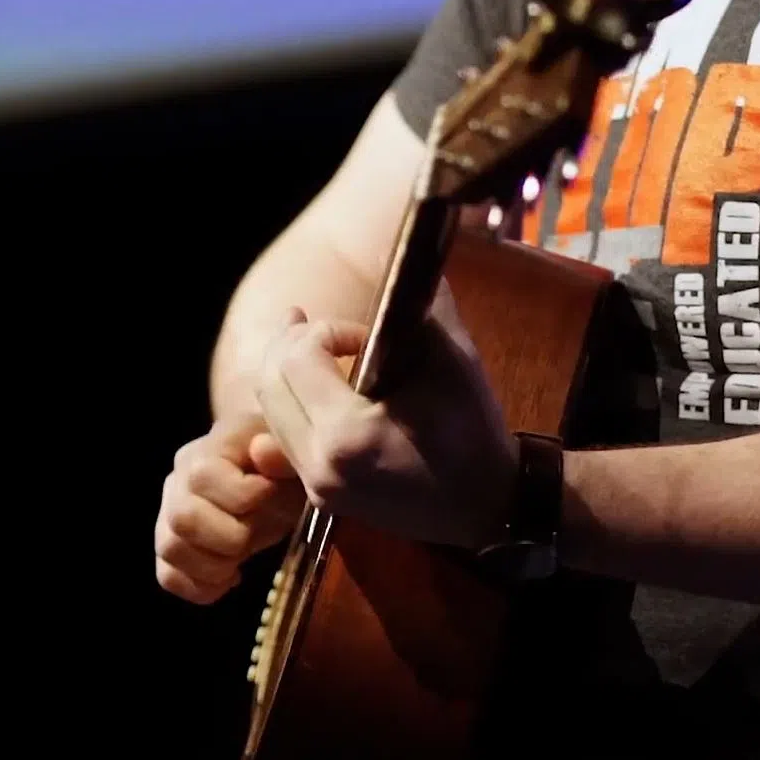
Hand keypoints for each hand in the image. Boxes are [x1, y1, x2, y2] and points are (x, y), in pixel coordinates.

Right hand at [154, 416, 305, 603]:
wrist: (274, 480)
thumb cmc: (284, 466)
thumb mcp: (295, 457)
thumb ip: (284, 454)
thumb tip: (261, 450)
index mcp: (208, 449)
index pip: (202, 476)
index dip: (241, 495)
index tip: (270, 495)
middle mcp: (179, 479)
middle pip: (181, 518)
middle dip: (229, 538)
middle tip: (254, 533)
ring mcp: (169, 514)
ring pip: (170, 550)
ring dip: (213, 566)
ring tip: (240, 557)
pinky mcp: (173, 546)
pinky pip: (168, 576)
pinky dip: (201, 587)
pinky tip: (230, 576)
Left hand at [253, 288, 516, 549]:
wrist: (489, 506)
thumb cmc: (473, 432)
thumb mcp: (453, 361)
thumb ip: (421, 305)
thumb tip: (406, 253)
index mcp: (347, 434)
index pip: (299, 358)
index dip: (326, 331)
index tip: (363, 336)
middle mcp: (319, 465)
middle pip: (270, 383)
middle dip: (289, 343)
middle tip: (308, 320)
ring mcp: (316, 487)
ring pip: (271, 411)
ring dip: (285, 372)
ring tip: (304, 343)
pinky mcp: (321, 497)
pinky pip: (286, 439)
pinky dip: (293, 405)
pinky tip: (312, 386)